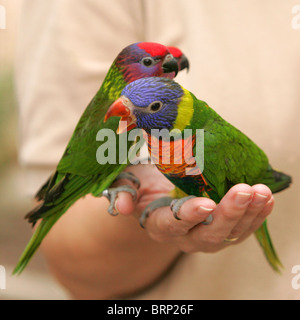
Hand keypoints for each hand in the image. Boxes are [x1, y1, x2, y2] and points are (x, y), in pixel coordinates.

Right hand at [113, 164, 273, 252]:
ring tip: (261, 192)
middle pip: (208, 234)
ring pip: (230, 234)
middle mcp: (185, 237)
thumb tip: (123, 206)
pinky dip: (257, 215)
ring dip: (248, 215)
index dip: (189, 216)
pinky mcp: (223, 230)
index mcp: (160, 226)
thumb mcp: (128, 183)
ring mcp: (207, 235)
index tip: (205, 204)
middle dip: (227, 215)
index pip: (174, 224)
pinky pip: (243, 228)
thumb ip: (123, 191)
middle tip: (243, 191)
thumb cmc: (145, 184)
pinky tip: (266, 198)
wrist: (161, 192)